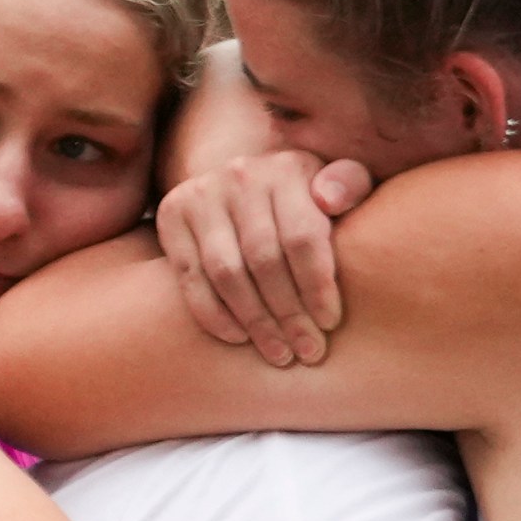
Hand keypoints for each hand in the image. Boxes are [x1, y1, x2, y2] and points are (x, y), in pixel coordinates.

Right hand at [156, 149, 372, 365]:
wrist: (249, 184)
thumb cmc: (308, 199)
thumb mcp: (338, 185)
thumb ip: (348, 187)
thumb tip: (331, 199)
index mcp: (288, 168)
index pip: (302, 236)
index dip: (317, 285)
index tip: (329, 324)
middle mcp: (241, 174)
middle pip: (264, 259)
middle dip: (289, 313)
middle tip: (307, 351)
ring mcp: (202, 194)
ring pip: (227, 272)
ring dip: (254, 321)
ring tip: (279, 353)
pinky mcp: (172, 214)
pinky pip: (191, 277)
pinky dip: (214, 315)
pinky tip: (240, 338)